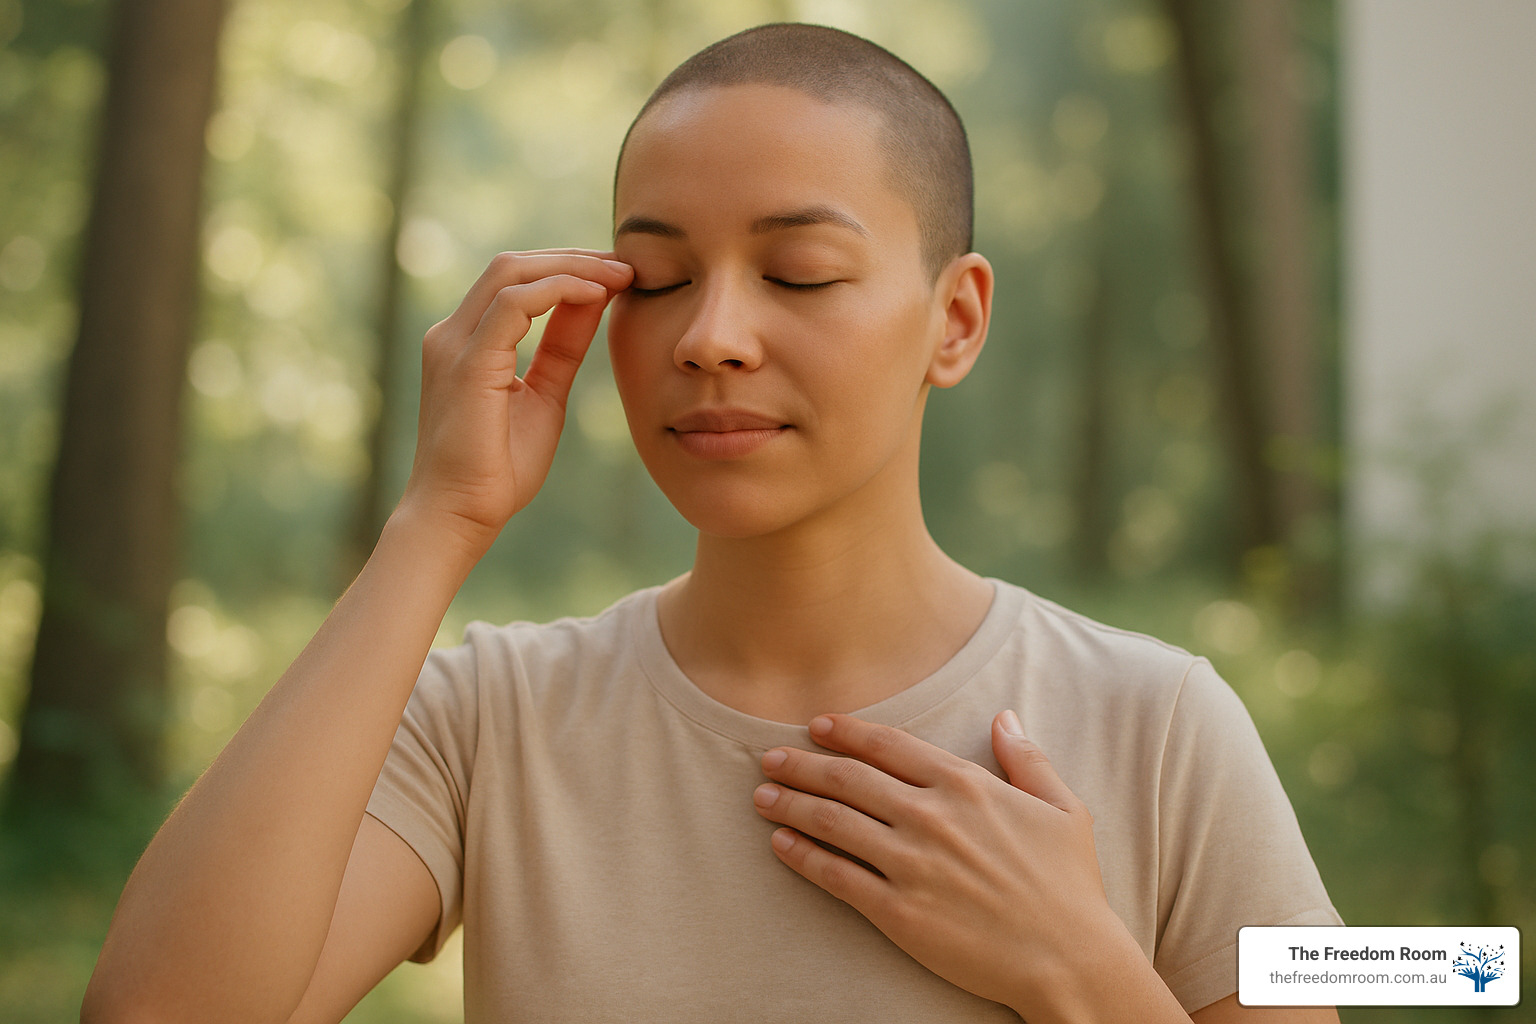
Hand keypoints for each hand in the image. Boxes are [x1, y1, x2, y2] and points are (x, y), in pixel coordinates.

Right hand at [398, 249, 632, 552]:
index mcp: (468, 341)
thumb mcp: (545, 395)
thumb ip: (563, 348)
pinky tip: (597, 294)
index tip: (618, 275)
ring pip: (511, 272)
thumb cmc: (498, 469)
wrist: (460, 516)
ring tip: (619, 275)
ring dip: (571, 266)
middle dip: (573, 258)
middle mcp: (453, 334)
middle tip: (627, 266)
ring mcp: (454, 344)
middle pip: (513, 266)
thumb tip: (594, 302)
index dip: (568, 269)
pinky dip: (558, 289)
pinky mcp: (466, 361)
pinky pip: (513, 302)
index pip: (516, 281)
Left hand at [753, 711, 1169, 1019]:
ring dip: (790, 804)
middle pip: (848, 778)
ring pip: (833, 822)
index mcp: (966, 784)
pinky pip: (836, 876)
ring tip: (762, 796)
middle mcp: (930, 816)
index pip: (888, 745)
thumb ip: (1027, 759)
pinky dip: (802, 856)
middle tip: (770, 757)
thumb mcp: (1062, 809)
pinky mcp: (898, 910)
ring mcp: (910, 863)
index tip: (816, 725)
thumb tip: (1004, 718)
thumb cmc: (1069, 885)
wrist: (1068, 958)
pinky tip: (779, 844)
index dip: (846, 732)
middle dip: (802, 764)